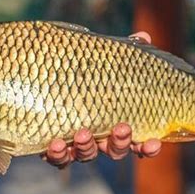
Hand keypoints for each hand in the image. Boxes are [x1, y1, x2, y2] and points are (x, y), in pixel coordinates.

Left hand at [42, 31, 161, 167]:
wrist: (39, 80)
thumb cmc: (79, 73)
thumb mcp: (100, 61)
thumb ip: (122, 53)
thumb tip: (143, 35)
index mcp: (115, 122)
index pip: (138, 140)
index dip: (148, 146)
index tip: (155, 142)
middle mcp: (98, 137)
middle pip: (114, 150)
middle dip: (119, 142)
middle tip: (121, 129)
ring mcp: (76, 144)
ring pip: (86, 154)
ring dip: (86, 147)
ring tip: (82, 133)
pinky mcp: (53, 148)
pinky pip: (57, 158)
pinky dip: (58, 154)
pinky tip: (55, 144)